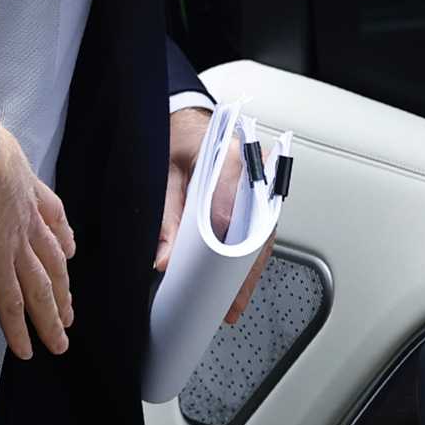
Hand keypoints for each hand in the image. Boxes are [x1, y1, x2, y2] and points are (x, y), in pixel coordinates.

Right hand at [0, 105, 74, 360]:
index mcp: (26, 186)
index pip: (52, 215)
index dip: (62, 235)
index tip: (69, 248)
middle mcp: (28, 220)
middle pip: (53, 261)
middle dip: (63, 287)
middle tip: (71, 311)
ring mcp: (16, 246)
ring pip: (41, 290)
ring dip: (52, 317)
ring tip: (60, 340)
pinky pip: (11, 305)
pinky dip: (20, 331)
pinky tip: (27, 351)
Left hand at [156, 106, 274, 324]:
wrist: (189, 121)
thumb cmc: (178, 141)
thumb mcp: (164, 173)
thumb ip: (167, 216)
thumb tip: (166, 258)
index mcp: (231, 158)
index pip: (229, 211)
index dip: (220, 249)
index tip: (210, 276)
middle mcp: (253, 173)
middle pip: (253, 231)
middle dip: (242, 272)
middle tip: (230, 304)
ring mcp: (260, 186)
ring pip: (261, 237)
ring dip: (248, 271)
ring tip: (235, 302)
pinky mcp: (258, 198)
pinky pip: (258, 233)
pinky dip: (249, 258)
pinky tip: (240, 281)